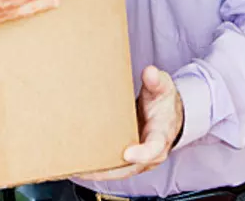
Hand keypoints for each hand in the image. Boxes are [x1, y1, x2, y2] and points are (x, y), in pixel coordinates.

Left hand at [80, 65, 183, 180]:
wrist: (169, 115)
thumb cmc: (164, 102)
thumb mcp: (163, 88)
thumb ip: (157, 82)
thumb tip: (151, 73)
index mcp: (161, 135)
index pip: (154, 148)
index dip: (142, 153)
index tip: (127, 154)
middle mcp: (151, 153)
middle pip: (131, 167)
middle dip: (109, 170)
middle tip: (86, 168)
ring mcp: (139, 159)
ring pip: (119, 171)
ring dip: (98, 172)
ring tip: (75, 169)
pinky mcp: (129, 159)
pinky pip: (114, 167)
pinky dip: (98, 168)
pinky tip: (79, 165)